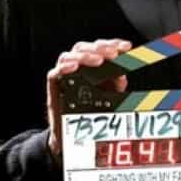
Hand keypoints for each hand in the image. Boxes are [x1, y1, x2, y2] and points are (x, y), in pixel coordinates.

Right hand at [45, 39, 130, 163]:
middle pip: (83, 48)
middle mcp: (76, 68)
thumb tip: (122, 76)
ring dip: (84, 55)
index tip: (126, 47)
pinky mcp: (54, 88)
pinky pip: (54, 73)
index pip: (99, 48)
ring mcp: (64, 76)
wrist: (71, 135)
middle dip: (100, 48)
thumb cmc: (90, 113)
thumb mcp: (109, 98)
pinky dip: (64, 68)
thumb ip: (116, 85)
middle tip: (113, 54)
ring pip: (68, 56)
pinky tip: (74, 67)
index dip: (112, 44)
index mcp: (91, 67)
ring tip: (98, 60)